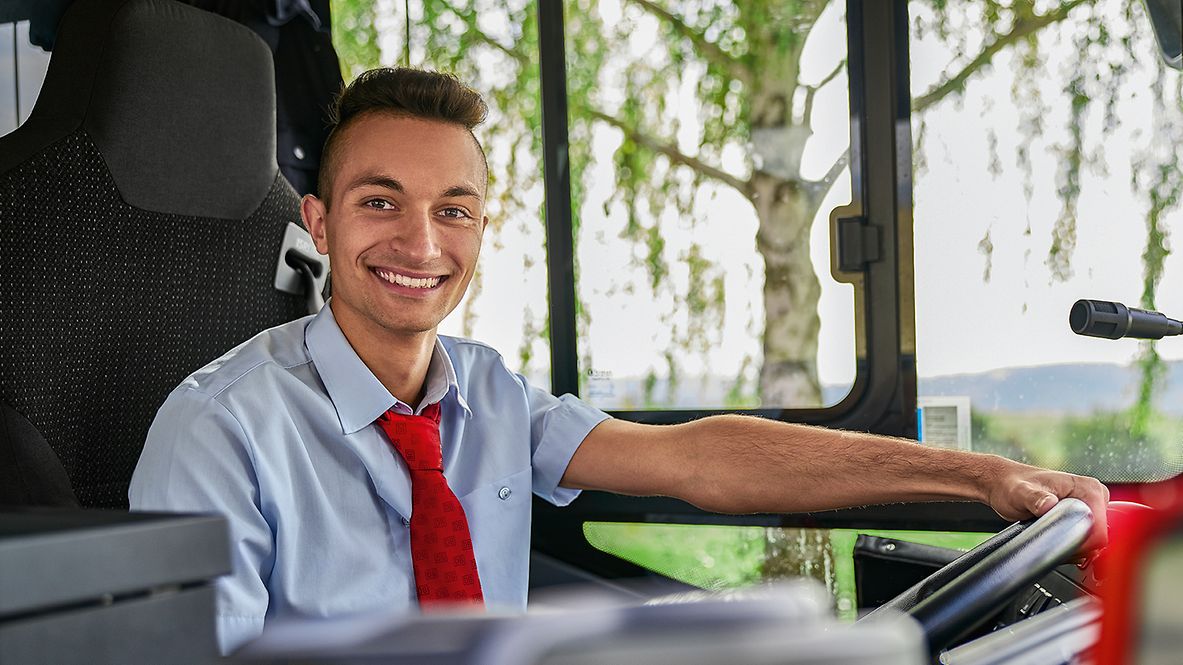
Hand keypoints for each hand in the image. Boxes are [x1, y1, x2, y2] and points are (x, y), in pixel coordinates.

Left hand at [985, 464, 1109, 550]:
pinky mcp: (1081, 517)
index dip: (1083, 542)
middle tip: (1052, 540)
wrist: (1002, 483)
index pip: (1101, 528)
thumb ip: (1034, 498)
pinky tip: (1055, 542)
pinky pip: (1086, 540)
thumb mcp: (1020, 492)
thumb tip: (1048, 504)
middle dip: (1078, 546)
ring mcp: (1088, 508)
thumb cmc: (1011, 484)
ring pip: (1093, 541)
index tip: (1062, 543)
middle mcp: (1093, 496)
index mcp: (1088, 488)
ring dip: (1075, 548)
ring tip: (1050, 538)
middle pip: (1099, 537)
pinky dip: (1073, 547)